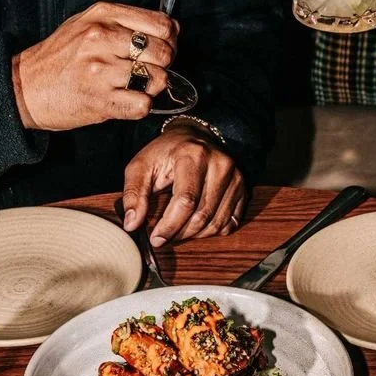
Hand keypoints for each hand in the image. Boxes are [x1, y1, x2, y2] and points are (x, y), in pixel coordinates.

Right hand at [12, 2, 177, 129]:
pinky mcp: (100, 99)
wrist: (25, 87)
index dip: (169, 39)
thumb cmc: (59, 57)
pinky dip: (141, 106)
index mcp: (103, 16)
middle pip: (163, 52)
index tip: (161, 47)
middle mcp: (101, 39)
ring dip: (152, 88)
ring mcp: (100, 70)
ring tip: (136, 87)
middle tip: (149, 70)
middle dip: (163, 65)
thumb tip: (170, 28)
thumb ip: (127, 22)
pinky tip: (128, 101)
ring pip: (157, 79)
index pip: (161, 24)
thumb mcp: (87, 23)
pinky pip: (142, 105)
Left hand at [122, 125, 245, 246]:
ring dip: (194, 235)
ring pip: (216, 223)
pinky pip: (230, 223)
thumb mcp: (141, 166)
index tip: (156, 238)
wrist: (195, 137)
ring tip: (178, 231)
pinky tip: (195, 225)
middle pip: (202, 215)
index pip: (186, 201)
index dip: (170, 225)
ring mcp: (235, 177)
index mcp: (193, 155)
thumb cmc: (165, 153)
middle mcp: (220, 164)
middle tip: (163, 237)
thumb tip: (132, 224)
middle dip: (180, 233)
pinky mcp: (243, 188)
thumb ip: (133, 193)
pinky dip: (211, 231)